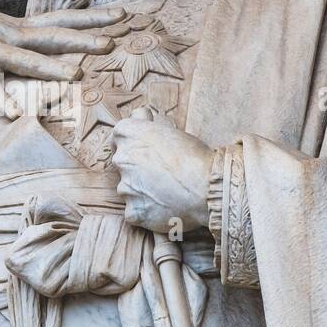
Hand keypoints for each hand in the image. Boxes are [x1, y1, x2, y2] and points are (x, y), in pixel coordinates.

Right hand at [0, 0, 125, 117]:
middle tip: (115, 41)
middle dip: (84, 39)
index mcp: (16, 28)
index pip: (61, 20)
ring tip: (79, 75)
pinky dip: (0, 98)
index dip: (92, 18)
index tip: (123, 15)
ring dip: (51, 69)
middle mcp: (7, 36)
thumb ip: (18, 42)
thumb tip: (42, 49)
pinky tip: (16, 113)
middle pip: (52, 38)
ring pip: (25, 62)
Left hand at [111, 109, 213, 233]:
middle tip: (161, 173)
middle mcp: (122, 159)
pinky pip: (134, 212)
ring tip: (168, 193)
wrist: (207, 188)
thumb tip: (140, 115)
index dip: (131, 141)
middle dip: (137, 167)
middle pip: (123, 162)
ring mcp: (125, 187)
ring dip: (142, 191)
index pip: (119, 134)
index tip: (142, 147)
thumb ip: (149, 125)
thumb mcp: (173, 131)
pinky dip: (146, 211)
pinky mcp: (133, 212)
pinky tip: (165, 208)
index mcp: (130, 133)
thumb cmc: (195, 156)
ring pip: (128, 188)